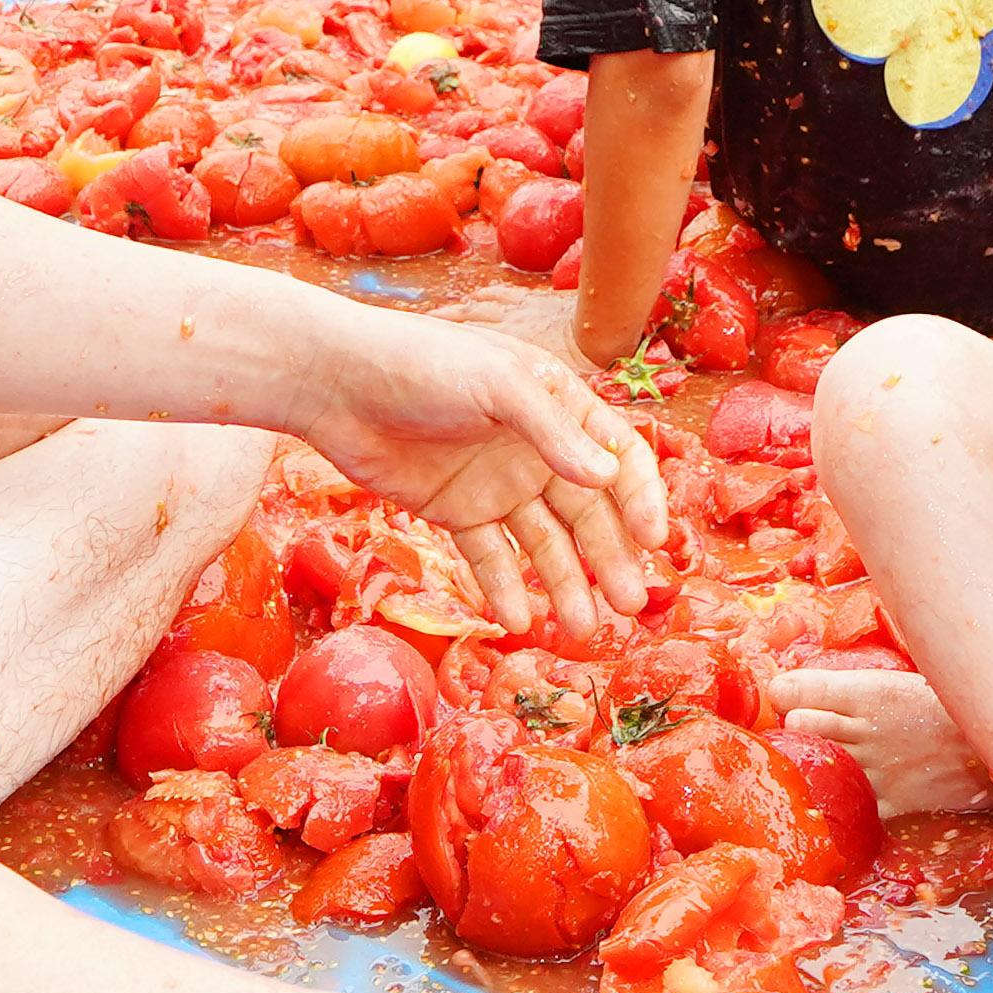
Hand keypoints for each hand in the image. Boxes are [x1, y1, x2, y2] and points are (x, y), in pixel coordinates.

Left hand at [300, 307, 672, 638]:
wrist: (337, 382)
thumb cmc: (423, 363)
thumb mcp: (497, 385)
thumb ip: (552, 433)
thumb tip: (606, 478)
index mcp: (558, 404)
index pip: (617, 456)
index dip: (640, 498)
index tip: (654, 542)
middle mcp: (535, 447)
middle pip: (587, 511)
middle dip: (610, 558)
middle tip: (629, 607)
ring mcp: (496, 482)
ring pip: (543, 542)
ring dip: (565, 584)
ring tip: (581, 629)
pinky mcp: (455, 509)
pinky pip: (489, 556)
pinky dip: (503, 588)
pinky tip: (518, 619)